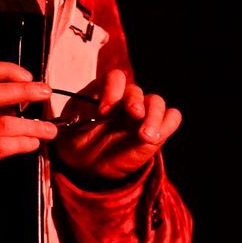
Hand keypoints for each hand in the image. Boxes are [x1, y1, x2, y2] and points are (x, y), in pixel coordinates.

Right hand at [0, 61, 57, 218]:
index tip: (27, 76)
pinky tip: (33, 144)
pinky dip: (24, 143)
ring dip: (33, 124)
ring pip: (5, 123)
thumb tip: (21, 95)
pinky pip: (3, 146)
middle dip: (26, 91)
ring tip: (50, 129)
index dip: (7, 70)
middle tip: (45, 93)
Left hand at [51, 68, 182, 184]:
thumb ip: (78, 117)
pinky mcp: (156, 130)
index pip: (115, 78)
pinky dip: (167, 124)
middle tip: (134, 114)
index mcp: (105, 91)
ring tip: (146, 136)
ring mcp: (143, 113)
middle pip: (137, 91)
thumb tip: (90, 115)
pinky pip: (172, 118)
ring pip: (157, 102)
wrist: (86, 163)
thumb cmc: (76, 139)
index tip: (104, 111)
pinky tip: (155, 138)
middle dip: (135, 101)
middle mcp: (126, 99)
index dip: (112, 90)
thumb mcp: (69, 126)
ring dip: (154, 116)